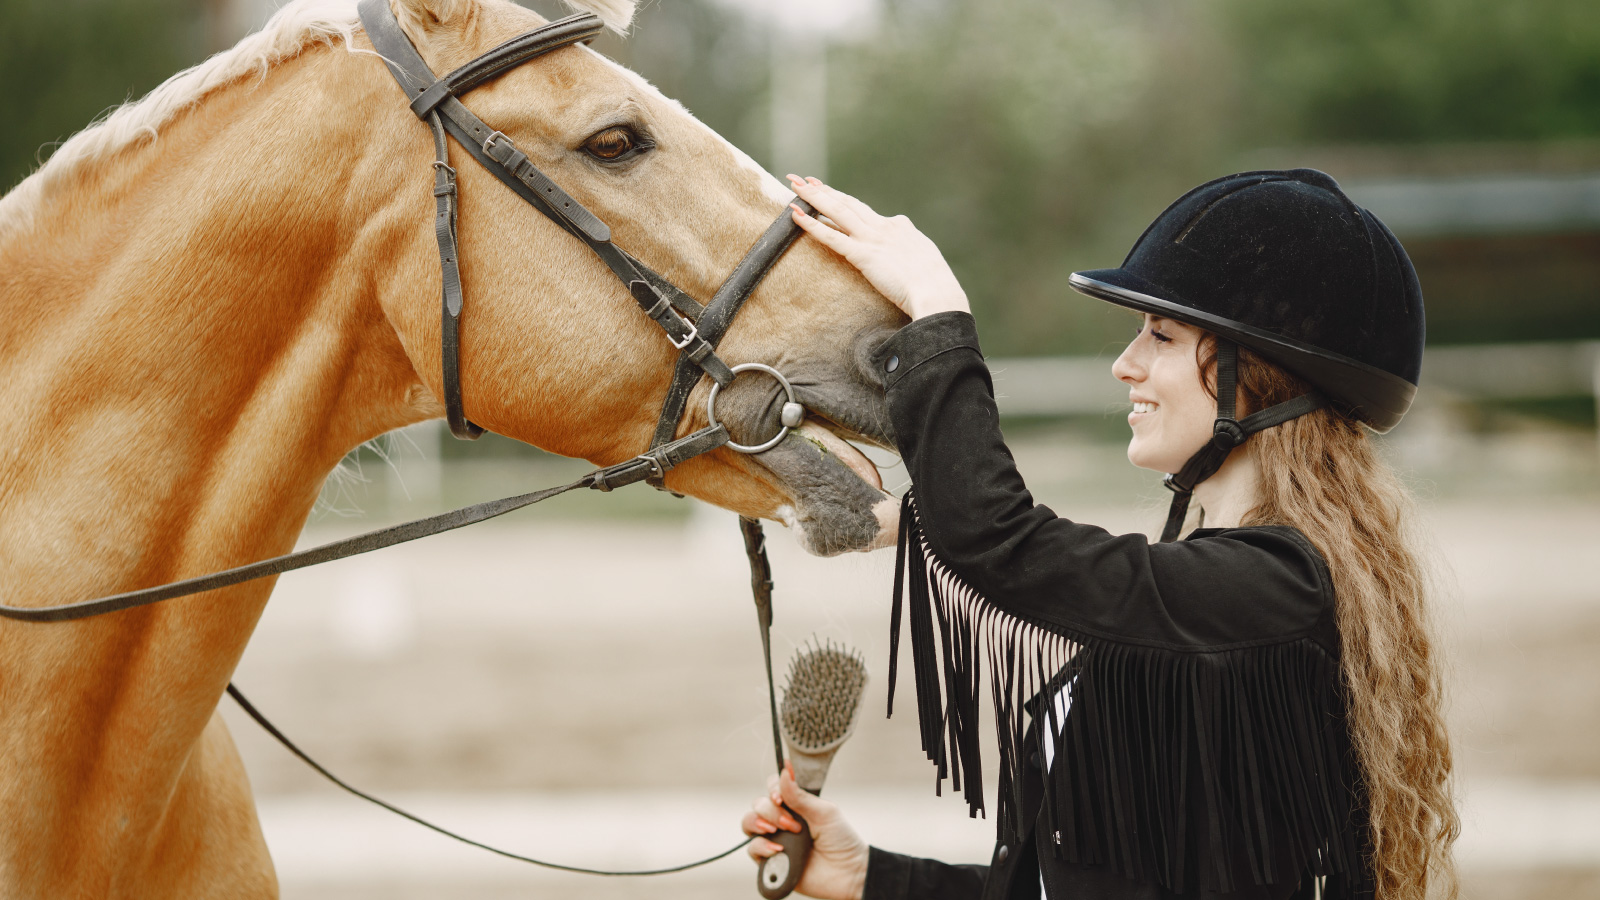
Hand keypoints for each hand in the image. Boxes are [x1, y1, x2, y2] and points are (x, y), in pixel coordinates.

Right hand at [742, 763, 869, 899]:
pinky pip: (752, 848)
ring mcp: (775, 839)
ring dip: (759, 823)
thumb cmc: (841, 840)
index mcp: (795, 804)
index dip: (773, 788)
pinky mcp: (770, 859)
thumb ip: (800, 795)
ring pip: (749, 822)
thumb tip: (785, 770)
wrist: (847, 872)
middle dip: (771, 811)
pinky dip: (761, 846)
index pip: (773, 787)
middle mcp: (781, 819)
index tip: (780, 797)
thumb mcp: (824, 812)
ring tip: (777, 831)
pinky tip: (778, 850)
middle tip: (791, 823)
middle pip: (758, 803)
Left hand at [786, 175, 969, 320]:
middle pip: (847, 203)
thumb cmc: (935, 284)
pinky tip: (795, 215)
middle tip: (803, 179)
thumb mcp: (924, 257)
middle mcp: (883, 226)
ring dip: (813, 197)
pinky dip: (812, 224)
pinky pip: (831, 237)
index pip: (865, 211)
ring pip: (837, 212)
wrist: (937, 292)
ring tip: (794, 186)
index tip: (827, 189)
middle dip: (823, 190)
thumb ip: (909, 247)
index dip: (843, 198)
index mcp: (898, 226)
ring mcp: (872, 239)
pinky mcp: (863, 255)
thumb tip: (906, 243)